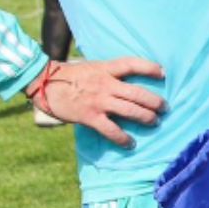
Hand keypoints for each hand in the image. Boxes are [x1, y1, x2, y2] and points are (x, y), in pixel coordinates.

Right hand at [25, 58, 165, 147]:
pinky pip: (110, 129)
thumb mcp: (92, 67)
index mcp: (106, 69)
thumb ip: (108, 73)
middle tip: (165, 107)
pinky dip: (122, 138)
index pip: (132, 64)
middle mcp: (106, 84)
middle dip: (154, 101)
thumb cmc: (68, 75)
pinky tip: (131, 143)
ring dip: (145, 117)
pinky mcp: (89, 116)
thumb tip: (124, 80)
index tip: (163, 73)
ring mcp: (98, 101)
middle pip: (137, 92)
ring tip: (155, 122)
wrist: (43, 83)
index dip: (150, 67)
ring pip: (129, 110)